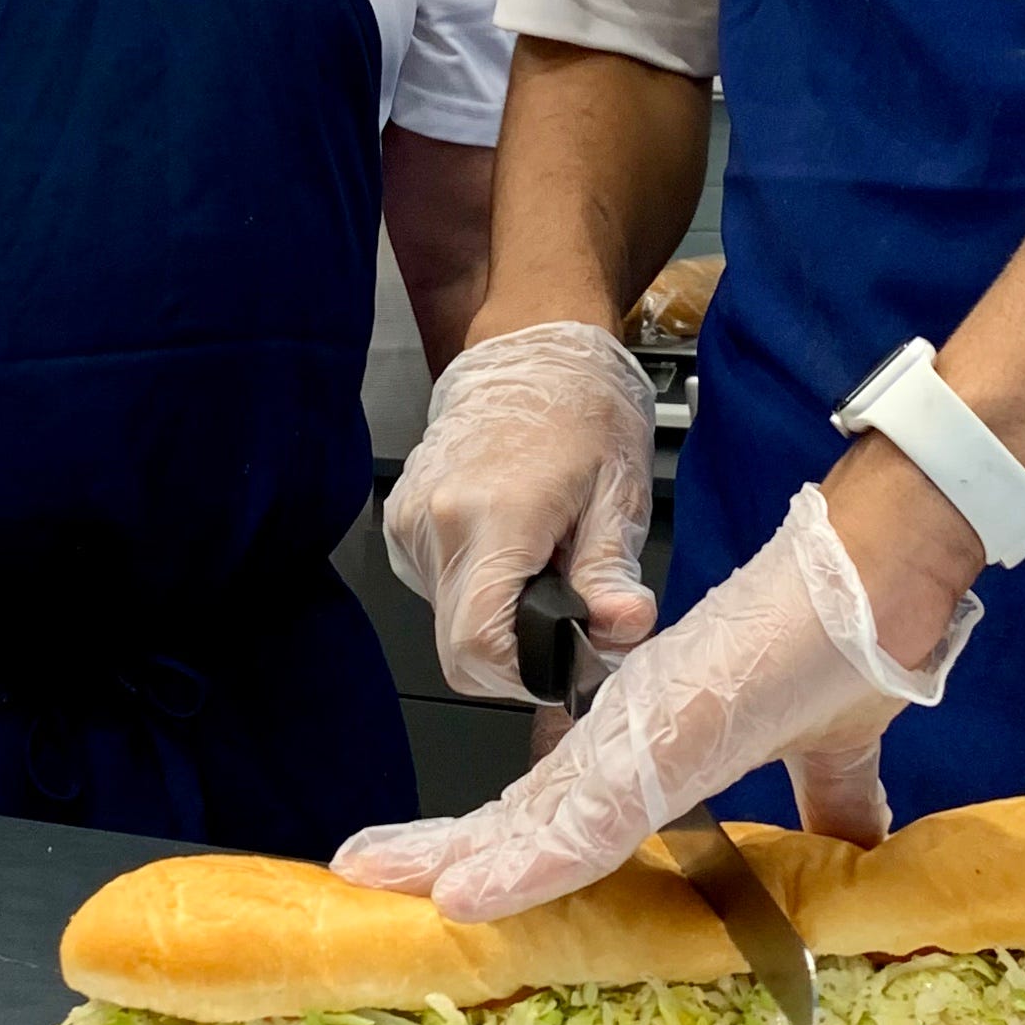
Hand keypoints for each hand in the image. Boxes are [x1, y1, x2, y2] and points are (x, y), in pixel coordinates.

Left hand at [336, 484, 978, 917]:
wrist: (878, 573)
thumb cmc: (848, 644)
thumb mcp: (829, 751)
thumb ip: (829, 803)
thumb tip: (853, 854)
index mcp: (659, 744)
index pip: (563, 808)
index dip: (503, 845)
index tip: (450, 879)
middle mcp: (633, 740)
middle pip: (523, 812)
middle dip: (444, 849)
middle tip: (368, 870)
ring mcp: (641, 741)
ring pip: (531, 819)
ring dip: (454, 856)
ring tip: (378, 874)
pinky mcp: (660, 744)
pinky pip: (583, 822)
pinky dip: (525, 863)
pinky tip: (466, 891)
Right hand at [383, 319, 661, 700]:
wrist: (534, 350)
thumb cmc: (583, 410)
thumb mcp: (617, 492)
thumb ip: (611, 572)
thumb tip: (621, 629)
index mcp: (493, 516)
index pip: (478, 648)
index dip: (526, 674)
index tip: (568, 656)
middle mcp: (436, 523)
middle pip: (460, 647)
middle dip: (520, 653)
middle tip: (571, 609)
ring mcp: (410, 522)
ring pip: (448, 621)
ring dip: (499, 617)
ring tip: (545, 563)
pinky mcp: (403, 521)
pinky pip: (438, 587)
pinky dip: (479, 588)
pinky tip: (515, 549)